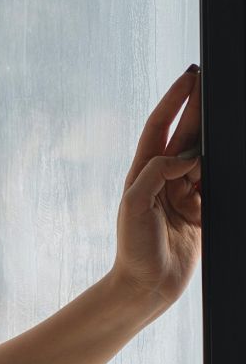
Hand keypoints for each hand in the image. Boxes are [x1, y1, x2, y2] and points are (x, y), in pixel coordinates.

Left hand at [110, 65, 201, 313]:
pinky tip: (230, 154)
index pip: (159, 127)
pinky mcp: (201, 211)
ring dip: (215, 142)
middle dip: (200, 108)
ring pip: (206, 157)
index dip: (174, 100)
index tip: (191, 76)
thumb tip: (188, 153)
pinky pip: (218, 183)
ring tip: (225, 121)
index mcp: (142, 174)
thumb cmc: (133, 249)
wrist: (146, 288)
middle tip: (214, 81)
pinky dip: (225, 171)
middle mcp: (163, 180)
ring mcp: (184, 194)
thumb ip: (157, 170)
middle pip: (187, 135)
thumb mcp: (134, 203)